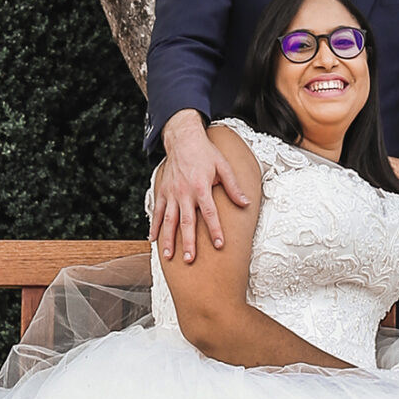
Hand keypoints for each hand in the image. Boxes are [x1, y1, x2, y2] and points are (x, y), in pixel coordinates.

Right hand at [152, 111, 250, 265]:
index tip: (219, 245)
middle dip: (188, 242)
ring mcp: (171, 193)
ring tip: (169, 256)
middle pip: (187, 222)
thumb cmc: (205, 153)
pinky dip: (155, 226)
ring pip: (169, 220)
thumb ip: (233, 187)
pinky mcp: (162, 191)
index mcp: (201, 187)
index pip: (210, 213)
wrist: (183, 139)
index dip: (215, 230)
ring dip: (169, 239)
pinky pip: (157, 211)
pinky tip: (153, 240)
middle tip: (190, 259)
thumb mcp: (223, 166)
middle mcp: (184, 192)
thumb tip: (245, 203)